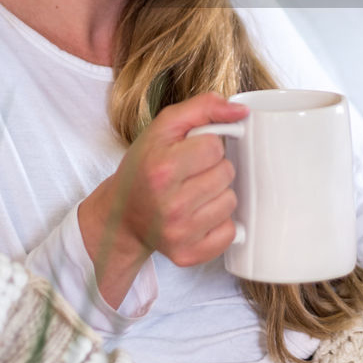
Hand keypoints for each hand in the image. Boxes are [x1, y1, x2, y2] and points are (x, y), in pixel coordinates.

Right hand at [79, 92, 247, 304]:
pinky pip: (229, 232)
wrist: (121, 216)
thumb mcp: (163, 128)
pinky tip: (199, 215)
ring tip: (194, 194)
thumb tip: (241, 111)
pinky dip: (219, 222)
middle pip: (226, 173)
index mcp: (162, 169)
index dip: (206, 145)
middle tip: (191, 174)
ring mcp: (180, 234)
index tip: (190, 152)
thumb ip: (202, 108)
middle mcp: (171, 205)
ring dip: (217, 194)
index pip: (215, 146)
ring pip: (231, 202)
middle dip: (213, 169)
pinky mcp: (188, 255)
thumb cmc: (143, 168)